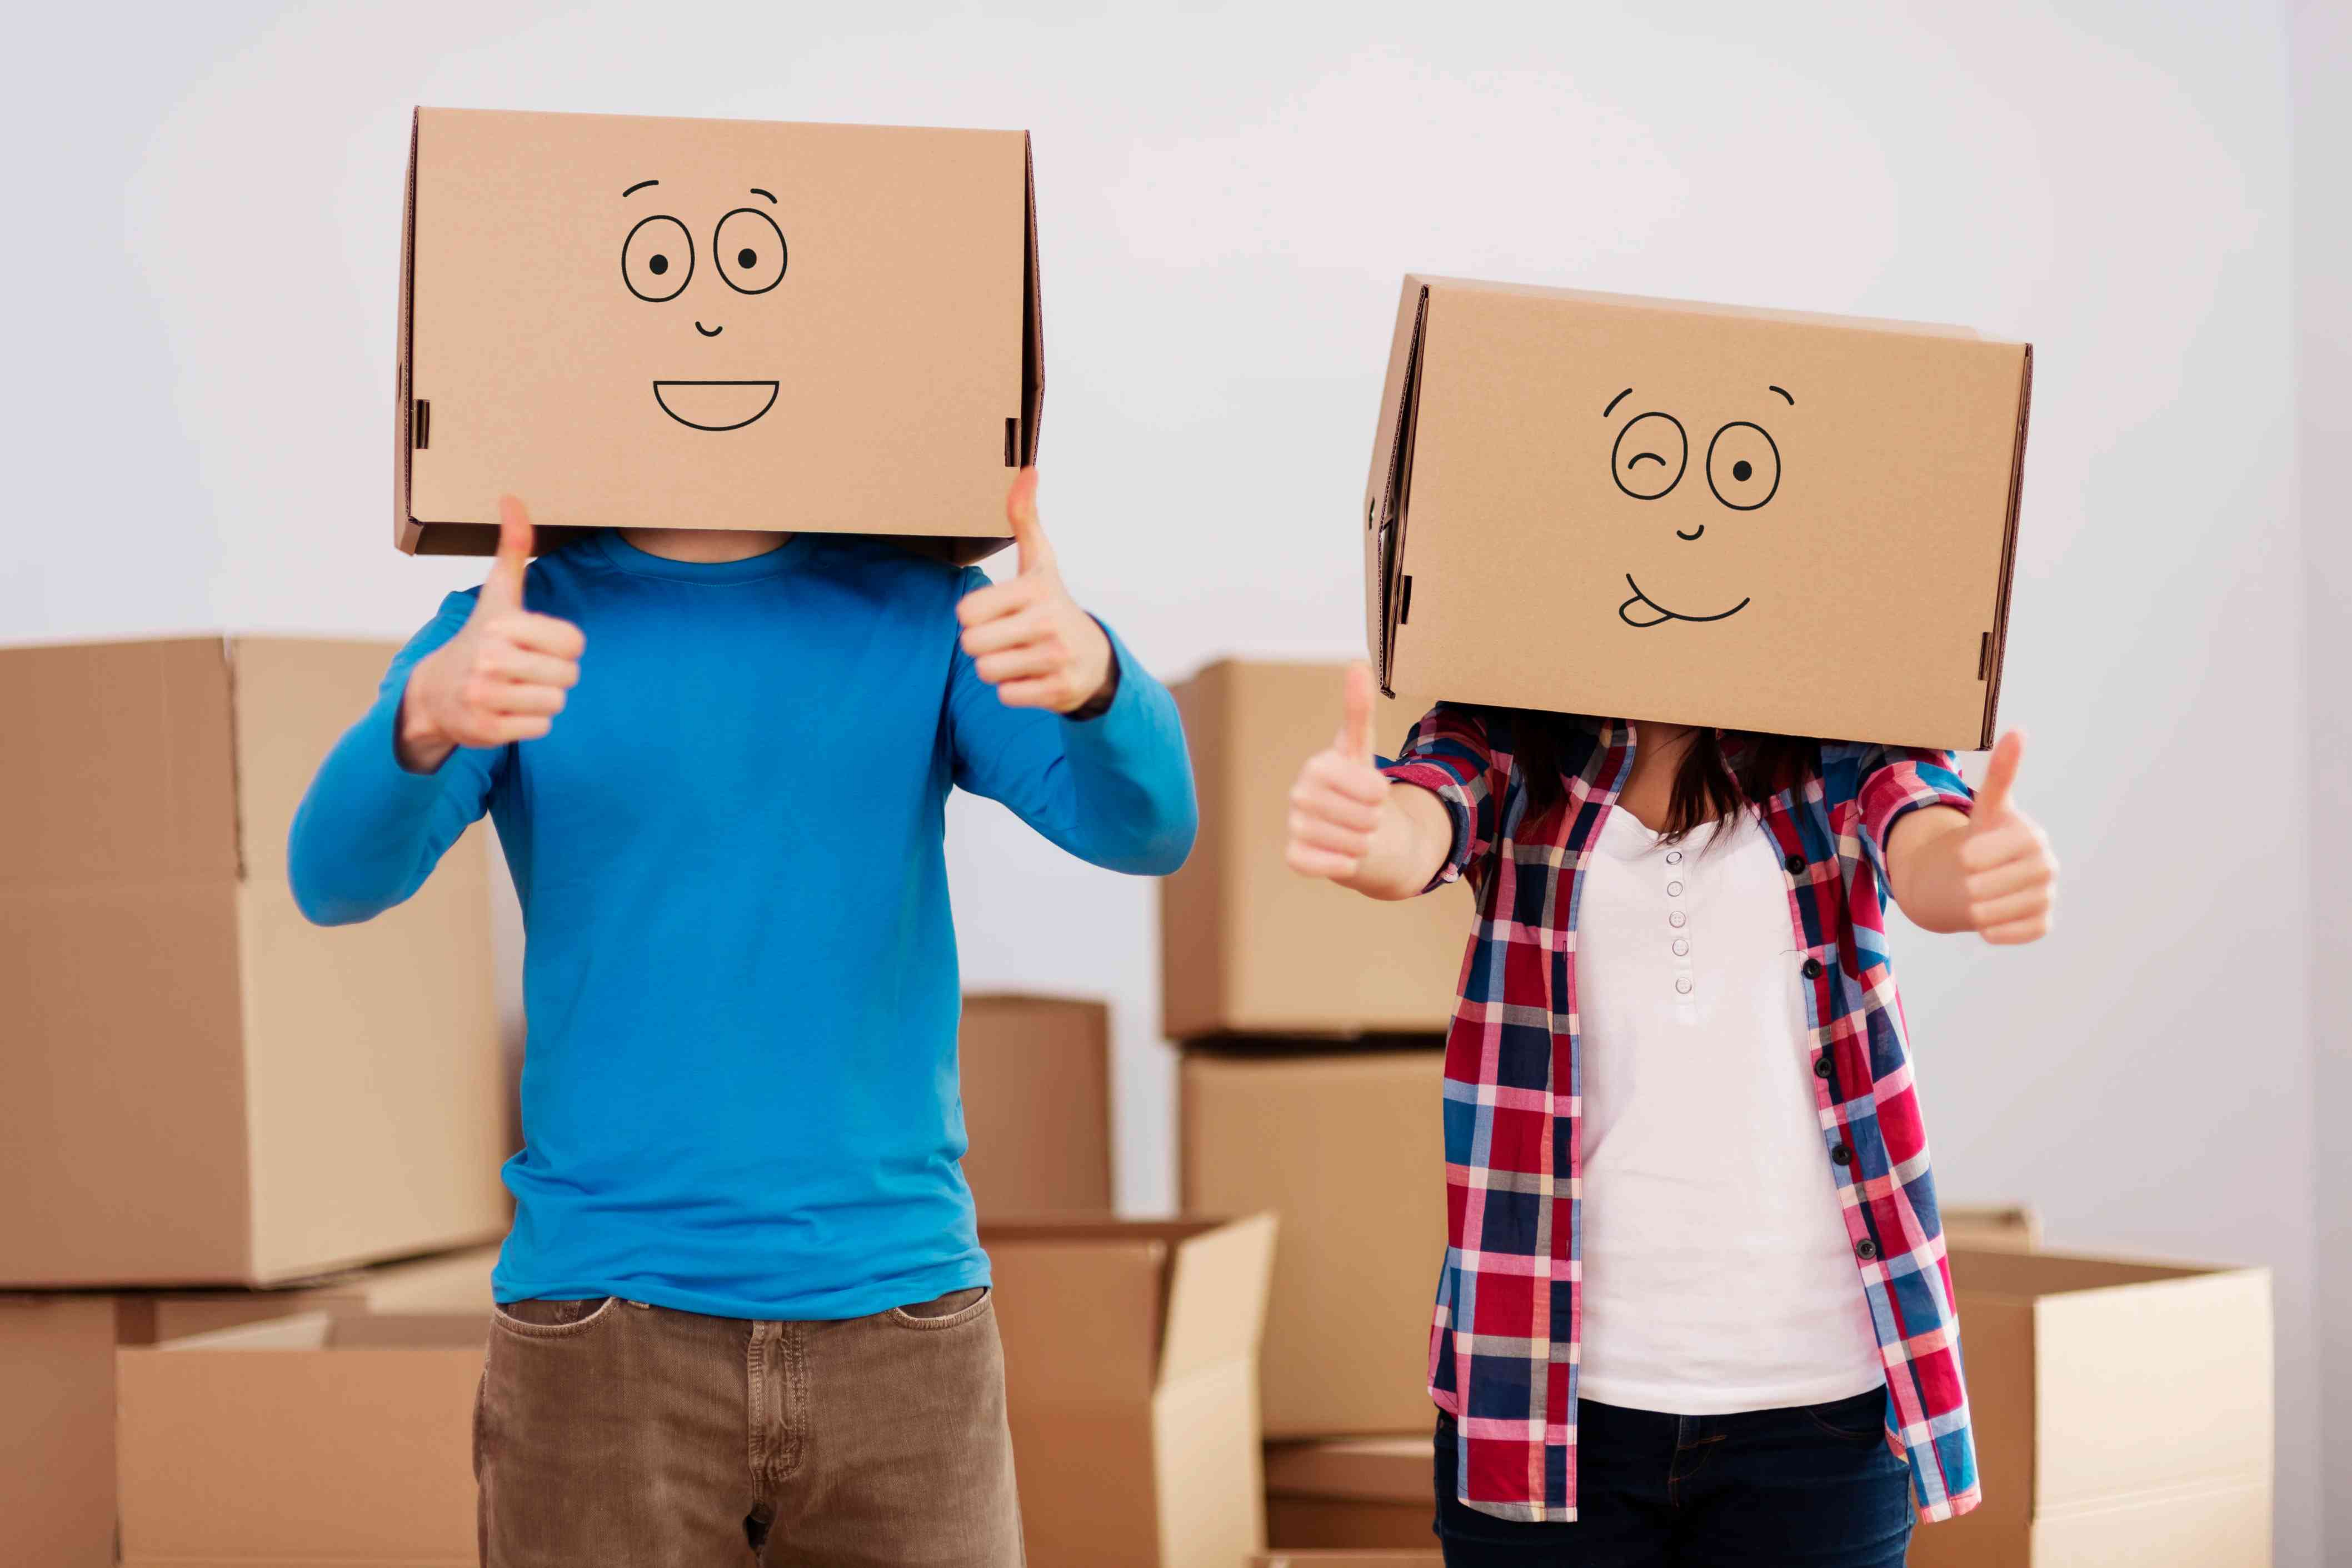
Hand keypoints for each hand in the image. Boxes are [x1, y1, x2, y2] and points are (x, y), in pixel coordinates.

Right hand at [397, 496, 585, 771]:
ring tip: (515, 688)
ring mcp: (486, 696)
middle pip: (569, 676)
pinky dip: (530, 722)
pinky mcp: (486, 730)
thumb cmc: (480, 637)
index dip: (563, 646)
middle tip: (525, 669)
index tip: (537, 643)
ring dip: (542, 699)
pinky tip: (507, 710)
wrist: (435, 691)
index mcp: (502, 625)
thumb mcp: (498, 594)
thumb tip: (512, 498)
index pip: (574, 643)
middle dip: (554, 674)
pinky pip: (541, 728)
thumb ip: (513, 549)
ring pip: (556, 703)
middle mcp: (490, 660)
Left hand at [956, 469, 1113, 712]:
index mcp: (1035, 589)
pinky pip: (1006, 696)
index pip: (966, 612)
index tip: (997, 611)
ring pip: (986, 672)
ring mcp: (1055, 659)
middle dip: (982, 645)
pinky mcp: (1059, 691)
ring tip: (1019, 655)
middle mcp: (1047, 623)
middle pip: (971, 646)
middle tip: (1007, 637)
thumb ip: (1025, 518)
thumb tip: (1027, 469)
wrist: (1096, 658)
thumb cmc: (1052, 604)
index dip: (974, 615)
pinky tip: (1032, 675)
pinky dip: (1014, 690)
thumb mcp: (1040, 562)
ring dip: (997, 667)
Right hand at [1284, 664, 1389, 881]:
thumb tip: (1357, 664)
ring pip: (1351, 844)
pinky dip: (1342, 864)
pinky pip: (1326, 866)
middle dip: (1374, 820)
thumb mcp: (1364, 750)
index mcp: (1317, 766)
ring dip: (1363, 843)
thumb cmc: (1360, 789)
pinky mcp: (1295, 856)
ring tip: (1356, 832)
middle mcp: (1299, 794)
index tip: (1374, 791)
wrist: (1356, 832)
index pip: (1372, 789)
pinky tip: (1342, 855)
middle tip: (1364, 815)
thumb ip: (1359, 710)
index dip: (1382, 794)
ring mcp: (1294, 826)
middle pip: (1364, 819)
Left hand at [1959, 730, 2057, 943]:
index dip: (1982, 854)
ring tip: (1970, 896)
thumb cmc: (1980, 837)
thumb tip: (2018, 731)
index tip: (1963, 856)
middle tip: (1964, 878)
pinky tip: (1985, 922)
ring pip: (2006, 910)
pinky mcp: (2042, 923)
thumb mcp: (1985, 807)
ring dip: (1979, 908)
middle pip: (2003, 884)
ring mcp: (2047, 896)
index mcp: (2034, 837)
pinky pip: (2021, 932)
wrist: (1972, 877)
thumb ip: (2000, 773)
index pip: (2011, 849)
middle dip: (1974, 883)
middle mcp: (2047, 867)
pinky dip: (1999, 930)